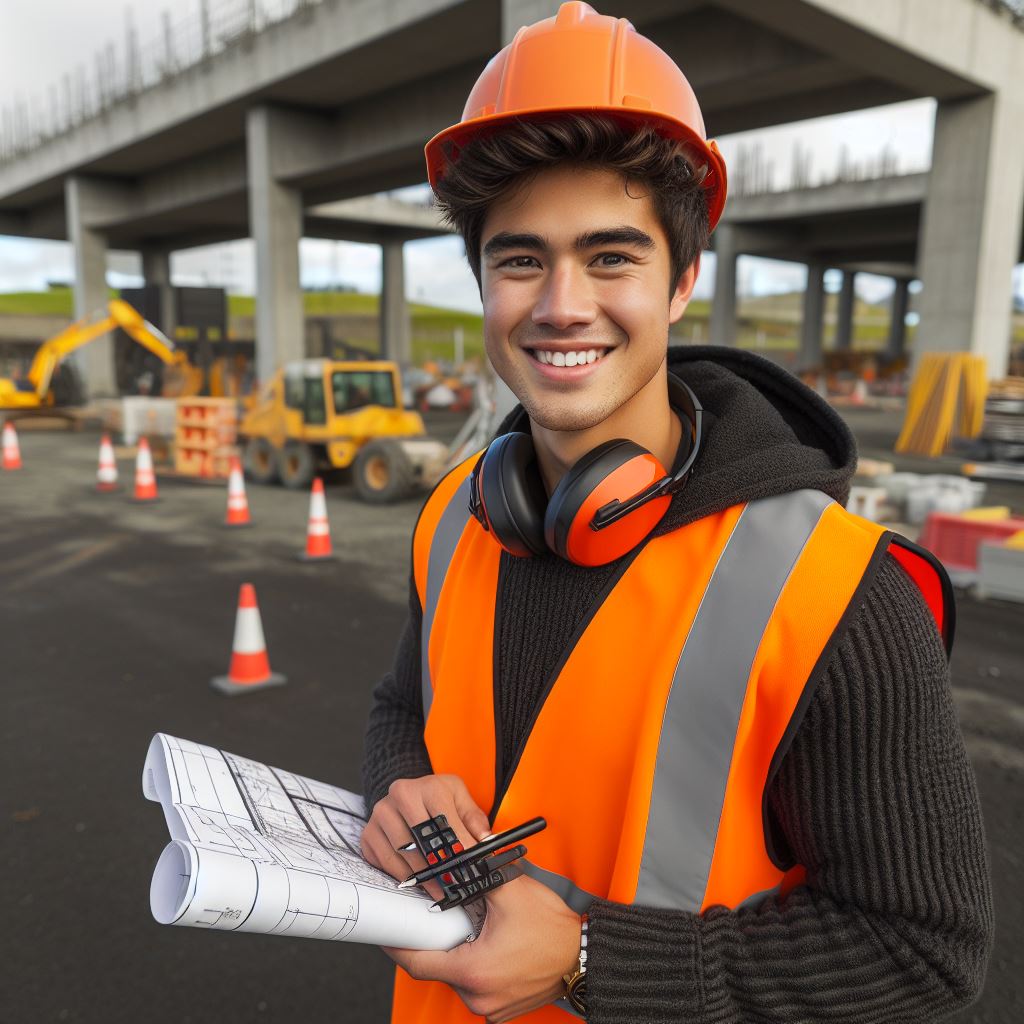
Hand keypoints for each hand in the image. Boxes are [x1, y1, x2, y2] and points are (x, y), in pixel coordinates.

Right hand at [360, 774, 491, 899]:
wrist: (410, 794)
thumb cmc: (439, 798)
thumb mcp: (461, 799)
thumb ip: (474, 819)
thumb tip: (485, 841)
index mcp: (427, 786)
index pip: (443, 820)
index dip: (458, 846)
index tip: (470, 866)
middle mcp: (399, 795)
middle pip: (420, 838)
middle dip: (439, 865)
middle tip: (454, 884)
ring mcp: (380, 814)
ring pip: (402, 853)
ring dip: (423, 876)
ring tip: (441, 890)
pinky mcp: (369, 833)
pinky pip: (385, 862)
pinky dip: (403, 876)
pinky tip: (420, 884)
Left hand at [382, 873, 581, 1022]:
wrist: (587, 957)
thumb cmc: (555, 932)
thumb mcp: (512, 892)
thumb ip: (479, 871)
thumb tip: (461, 853)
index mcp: (473, 971)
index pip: (418, 963)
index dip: (398, 945)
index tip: (387, 931)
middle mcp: (478, 997)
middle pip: (439, 967)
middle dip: (438, 941)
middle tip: (441, 917)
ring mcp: (490, 1007)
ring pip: (458, 976)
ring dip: (460, 952)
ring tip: (475, 927)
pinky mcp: (502, 1008)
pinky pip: (477, 985)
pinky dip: (476, 964)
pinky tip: (489, 943)